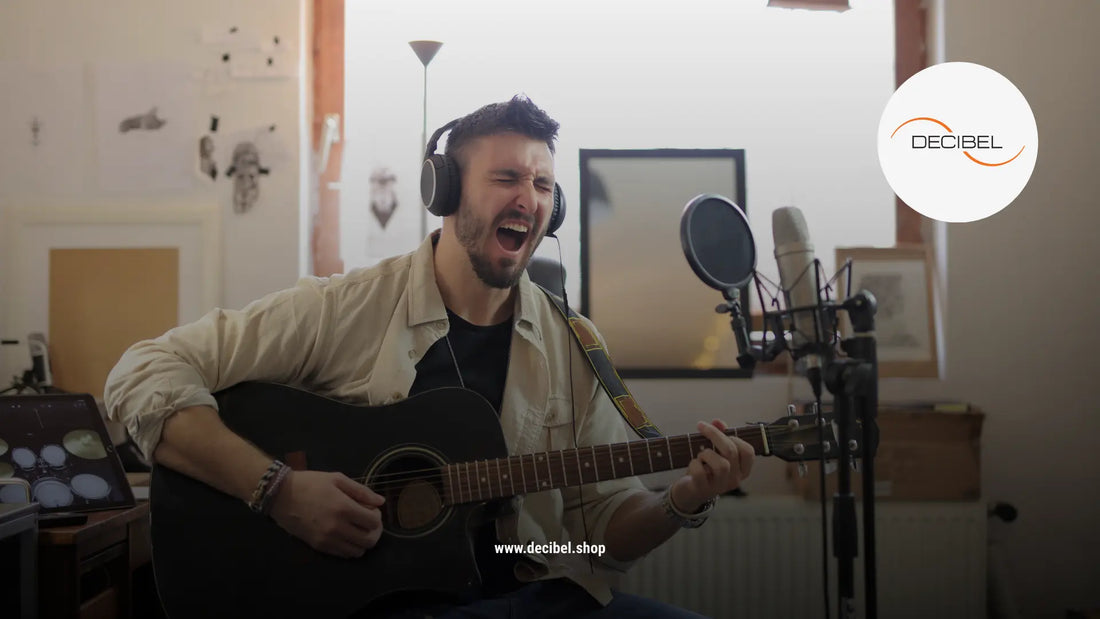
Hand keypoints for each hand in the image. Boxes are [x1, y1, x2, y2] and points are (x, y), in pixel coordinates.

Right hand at [268, 470, 384, 557]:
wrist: (281, 495)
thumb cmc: (311, 483)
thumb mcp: (337, 479)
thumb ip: (361, 491)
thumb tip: (380, 502)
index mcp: (344, 508)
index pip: (374, 522)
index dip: (377, 517)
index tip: (371, 510)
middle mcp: (338, 527)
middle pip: (369, 540)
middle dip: (374, 532)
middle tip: (368, 522)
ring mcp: (327, 539)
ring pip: (357, 551)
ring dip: (362, 542)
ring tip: (357, 530)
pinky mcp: (319, 547)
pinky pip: (343, 555)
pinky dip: (349, 548)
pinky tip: (346, 535)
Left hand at [670, 420, 753, 512]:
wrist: (690, 493)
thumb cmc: (706, 469)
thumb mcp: (715, 452)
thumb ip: (719, 435)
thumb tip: (718, 422)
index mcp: (741, 470)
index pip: (748, 452)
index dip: (735, 437)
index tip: (722, 431)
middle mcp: (734, 480)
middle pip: (731, 452)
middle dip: (715, 435)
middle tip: (702, 427)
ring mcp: (719, 487)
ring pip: (721, 465)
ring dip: (706, 453)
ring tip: (700, 455)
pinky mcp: (703, 489)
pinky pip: (700, 473)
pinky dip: (694, 464)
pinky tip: (694, 465)